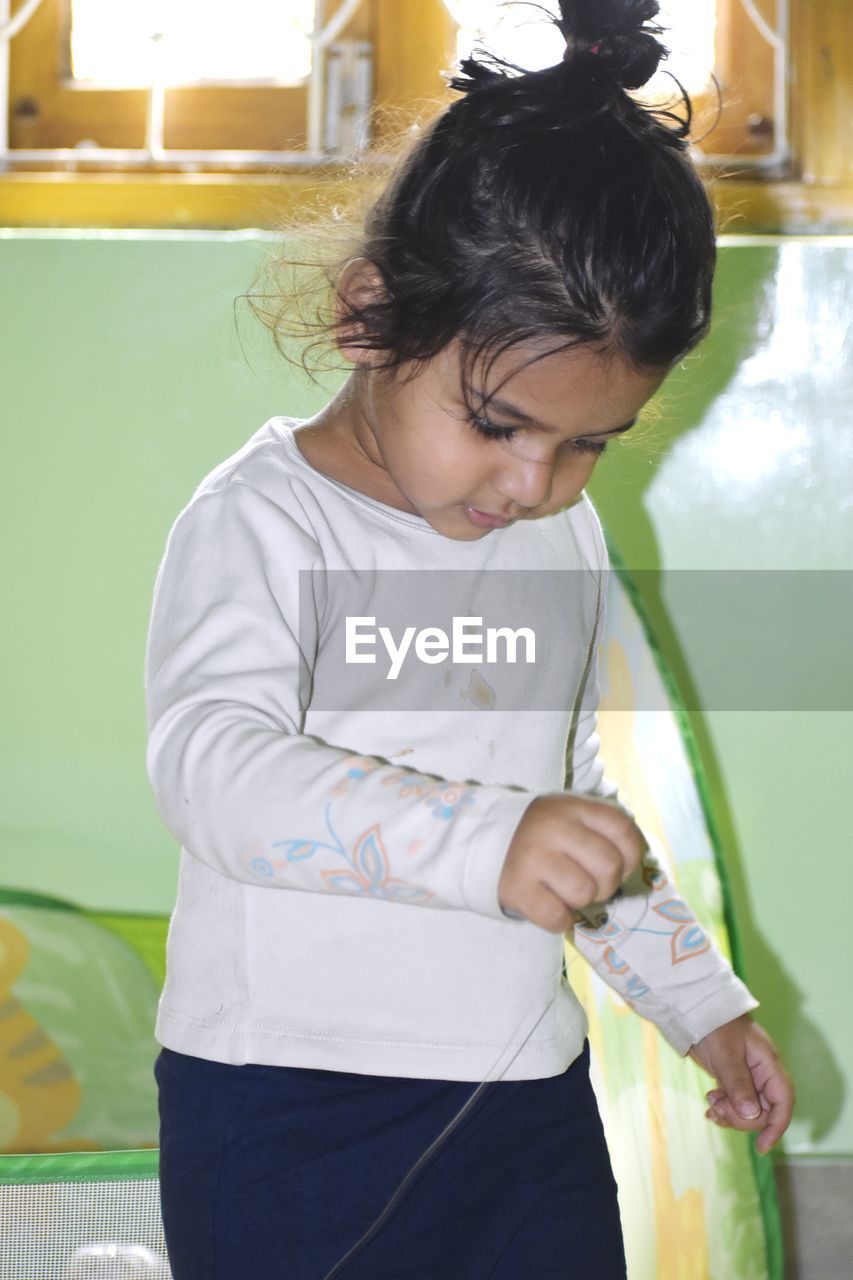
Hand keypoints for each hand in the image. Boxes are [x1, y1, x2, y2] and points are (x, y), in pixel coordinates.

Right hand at [498, 793, 646, 933]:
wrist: (477, 840)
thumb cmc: (536, 833)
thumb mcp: (567, 816)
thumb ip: (600, 831)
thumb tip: (630, 864)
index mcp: (571, 808)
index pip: (622, 829)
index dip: (630, 854)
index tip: (619, 864)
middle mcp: (554, 829)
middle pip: (609, 866)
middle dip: (606, 884)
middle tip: (589, 883)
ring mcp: (534, 858)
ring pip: (585, 893)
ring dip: (579, 901)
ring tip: (564, 891)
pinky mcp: (517, 888)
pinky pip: (558, 917)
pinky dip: (560, 920)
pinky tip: (550, 906)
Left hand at [689, 1014, 794, 1154]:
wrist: (696, 1008)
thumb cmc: (714, 1025)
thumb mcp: (726, 1055)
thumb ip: (738, 1084)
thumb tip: (753, 1115)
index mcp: (768, 1065)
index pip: (783, 1101)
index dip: (777, 1126)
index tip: (762, 1146)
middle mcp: (762, 1073)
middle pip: (763, 1111)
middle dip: (741, 1118)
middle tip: (717, 1108)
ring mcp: (748, 1077)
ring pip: (748, 1110)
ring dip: (731, 1114)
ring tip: (711, 1105)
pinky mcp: (733, 1079)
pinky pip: (735, 1104)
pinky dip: (724, 1109)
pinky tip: (710, 1105)